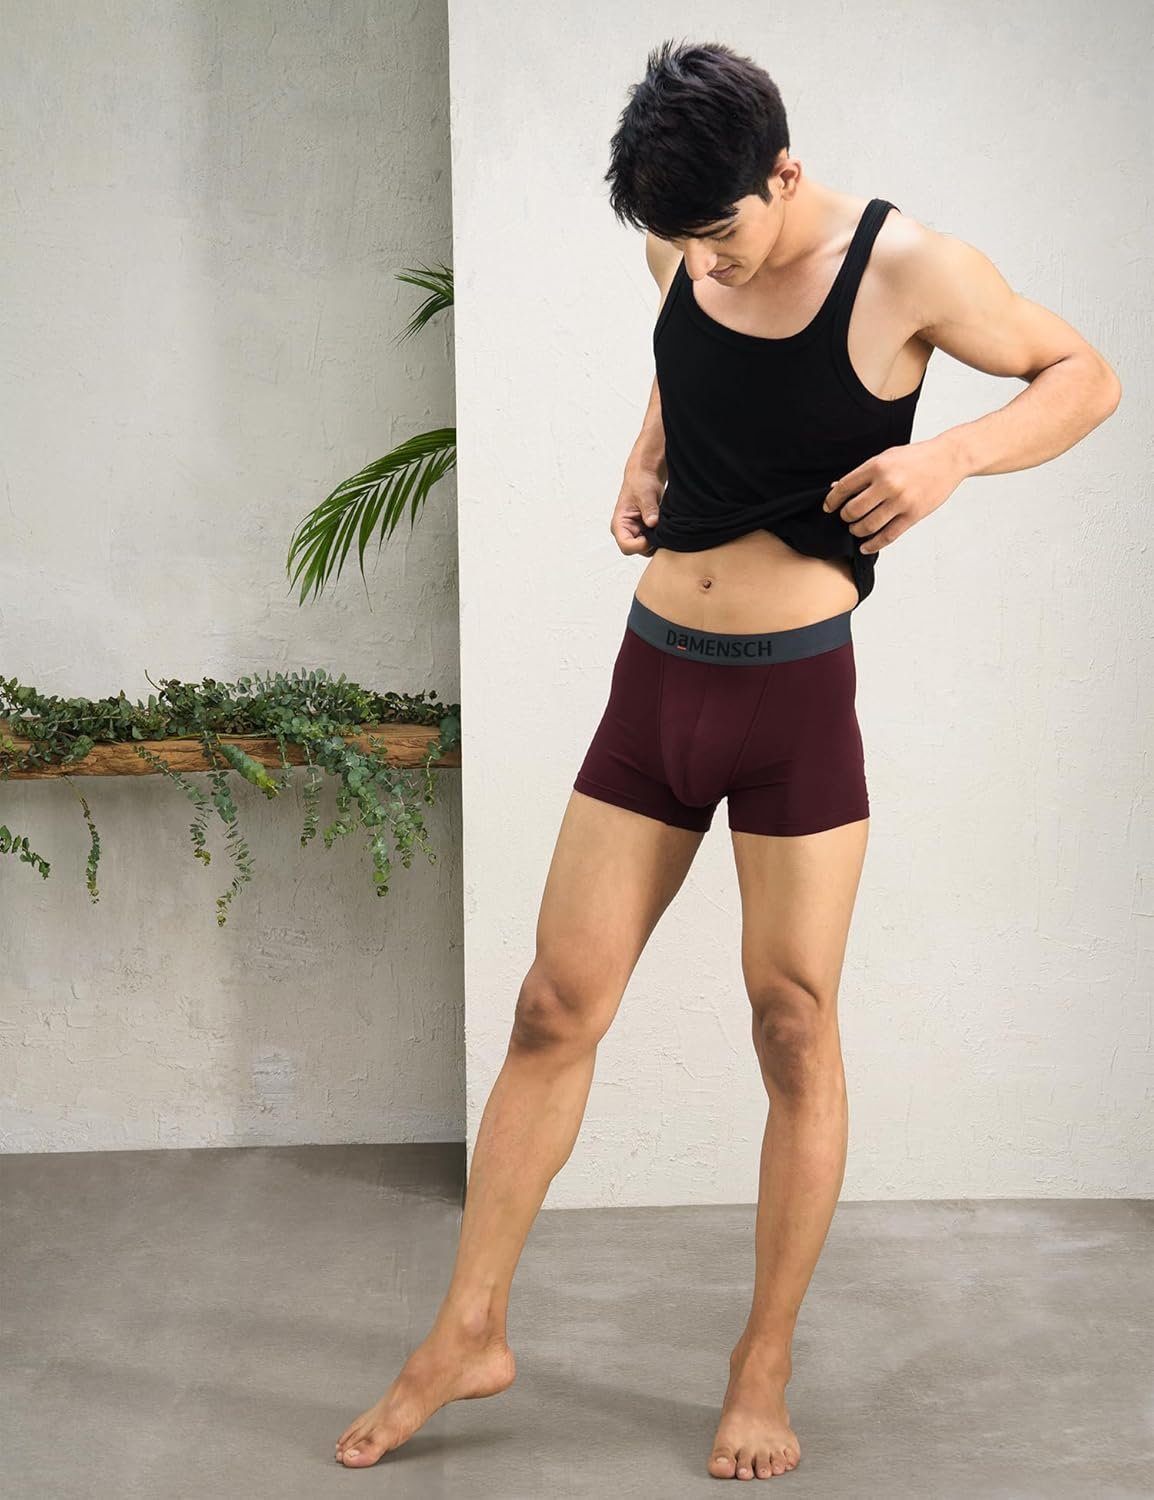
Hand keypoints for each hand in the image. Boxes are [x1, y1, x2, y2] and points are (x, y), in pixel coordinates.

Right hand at [611, 467, 663, 555]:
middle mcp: (626, 531)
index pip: (627, 547)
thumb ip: (649, 510)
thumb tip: (652, 523)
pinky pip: (654, 541)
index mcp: (619, 524)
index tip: (653, 534)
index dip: (641, 545)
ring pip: (647, 548)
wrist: (646, 474)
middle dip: (651, 543)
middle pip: (638, 550)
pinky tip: (663, 524)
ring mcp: (636, 532)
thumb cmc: (640, 481)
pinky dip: (660, 536)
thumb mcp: (645, 493)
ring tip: (662, 524)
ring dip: (657, 539)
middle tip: (661, 529)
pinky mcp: (646, 531)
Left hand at [821, 436, 965, 552]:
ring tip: (856, 529)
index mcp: (877, 466)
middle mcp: (888, 484)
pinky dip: (873, 544)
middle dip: (845, 517)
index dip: (832, 500)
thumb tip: (837, 488)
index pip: (844, 488)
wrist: (948, 459)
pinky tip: (866, 546)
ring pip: (868, 526)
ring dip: (857, 531)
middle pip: (853, 510)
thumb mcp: (886, 457)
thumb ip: (863, 474)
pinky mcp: (913, 515)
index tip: (829, 507)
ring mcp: (901, 501)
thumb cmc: (916, 457)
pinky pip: (888, 536)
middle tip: (847, 518)